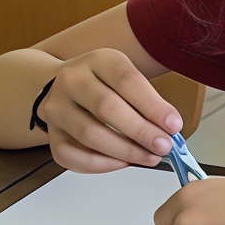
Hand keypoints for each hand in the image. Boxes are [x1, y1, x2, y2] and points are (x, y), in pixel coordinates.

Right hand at [35, 50, 182, 173]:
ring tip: (149, 157)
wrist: (67, 85)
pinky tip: (123, 162)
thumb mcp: (127, 76)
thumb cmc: (105, 82)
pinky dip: (100, 164)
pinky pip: (71, 155)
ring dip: (124, 151)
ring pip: (89, 134)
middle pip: (106, 108)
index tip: (173, 125)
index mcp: (99, 61)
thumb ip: (147, 100)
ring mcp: (57, 108)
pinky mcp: (51, 133)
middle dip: (140, 131)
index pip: (126, 81)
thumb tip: (170, 128)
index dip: (152, 106)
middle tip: (164, 146)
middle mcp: (72, 81)